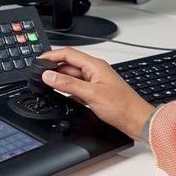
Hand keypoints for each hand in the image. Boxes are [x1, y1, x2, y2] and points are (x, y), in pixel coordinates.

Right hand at [39, 48, 154, 139]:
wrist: (136, 121)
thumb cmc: (121, 106)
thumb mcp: (90, 94)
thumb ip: (68, 84)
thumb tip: (49, 75)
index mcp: (95, 65)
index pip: (68, 54)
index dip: (52, 55)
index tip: (39, 61)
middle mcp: (95, 70)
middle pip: (69, 64)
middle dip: (54, 68)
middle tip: (39, 76)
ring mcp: (95, 81)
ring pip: (72, 76)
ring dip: (60, 79)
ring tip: (47, 85)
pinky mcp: (95, 92)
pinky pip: (77, 86)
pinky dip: (67, 89)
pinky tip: (62, 95)